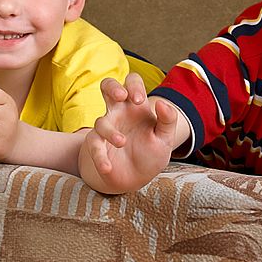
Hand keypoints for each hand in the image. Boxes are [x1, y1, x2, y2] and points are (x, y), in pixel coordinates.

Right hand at [81, 73, 179, 193]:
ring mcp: (107, 128)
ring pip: (100, 121)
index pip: (132, 82)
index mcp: (136, 106)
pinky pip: (93, 145)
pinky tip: (107, 166)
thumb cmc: (151, 153)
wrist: (138, 178)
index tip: (139, 100)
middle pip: (107, 86)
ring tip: (122, 143)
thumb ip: (168, 120)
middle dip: (112, 87)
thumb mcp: (165, 138)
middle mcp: (119, 112)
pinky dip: (99, 156)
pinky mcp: (97, 145)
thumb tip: (163, 103)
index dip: (134, 85)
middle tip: (121, 96)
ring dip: (110, 132)